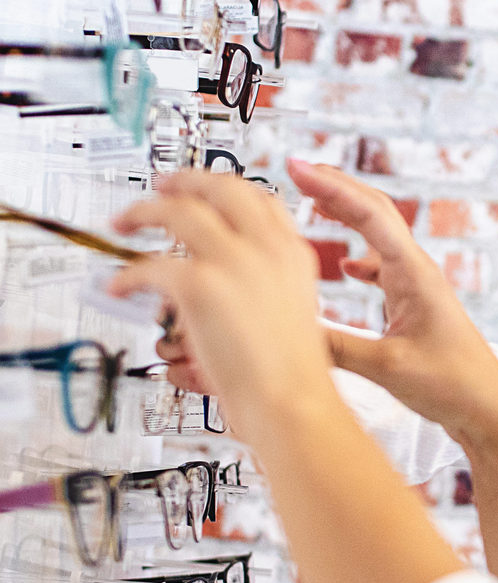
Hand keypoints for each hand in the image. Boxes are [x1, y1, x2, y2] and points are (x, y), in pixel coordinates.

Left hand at [109, 172, 335, 434]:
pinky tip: (120, 285)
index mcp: (292, 253)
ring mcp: (233, 261)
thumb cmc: (291, 373)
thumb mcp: (293, 311)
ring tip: (124, 222)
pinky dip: (127, 276)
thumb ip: (265, 282)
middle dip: (182, 182)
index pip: (260, 199)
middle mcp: (266, 248)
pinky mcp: (199, 284)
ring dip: (142, 211)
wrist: (292, 399)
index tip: (205, 192)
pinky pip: (148, 265)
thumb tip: (227, 274)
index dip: (226, 190)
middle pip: (219, 189)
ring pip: (178, 211)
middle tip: (160, 188)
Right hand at [287, 159, 497, 444]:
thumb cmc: (453, 388)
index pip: (369, 214)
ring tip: (313, 202)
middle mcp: (419, 273)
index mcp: (414, 274)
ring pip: (380, 238)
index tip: (296, 165)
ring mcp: (419, 288)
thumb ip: (335, 348)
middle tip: (297, 168)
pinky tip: (346, 267)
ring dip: (347, 216)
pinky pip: (385, 270)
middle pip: (376, 213)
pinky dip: (361, 259)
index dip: (330, 186)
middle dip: (336, 187)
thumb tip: (284, 329)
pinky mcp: (417, 308)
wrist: (490, 412)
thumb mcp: (387, 368)